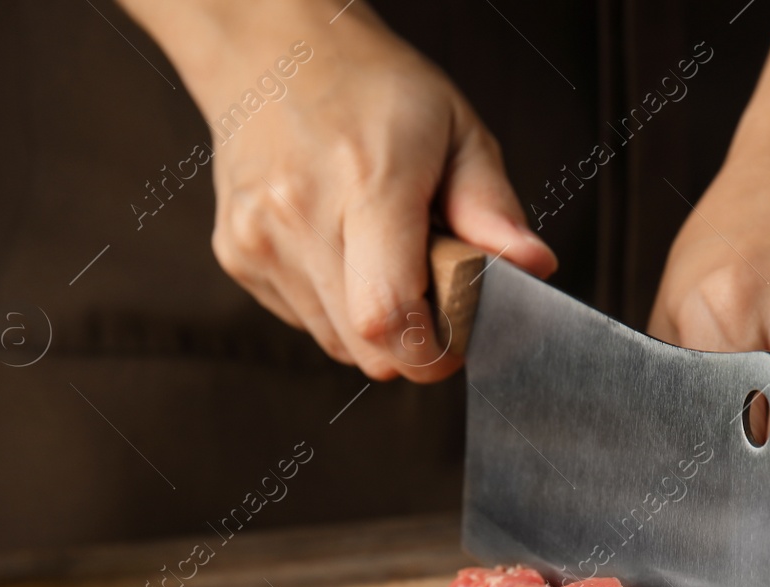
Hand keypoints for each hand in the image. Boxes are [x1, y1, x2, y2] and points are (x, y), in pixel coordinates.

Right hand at [127, 0, 555, 380]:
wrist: (271, 53)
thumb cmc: (374, 89)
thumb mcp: (456, 129)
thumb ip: (492, 206)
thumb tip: (533, 266)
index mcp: (366, 180)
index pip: (391, 314)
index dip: (434, 349)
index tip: (461, 336)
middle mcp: (301, 214)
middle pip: (368, 348)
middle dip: (413, 342)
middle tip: (433, 293)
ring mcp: (260, 239)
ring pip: (337, 343)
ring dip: (374, 323)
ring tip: (384, 257)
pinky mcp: (236, 255)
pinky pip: (305, 321)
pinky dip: (335, 305)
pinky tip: (342, 248)